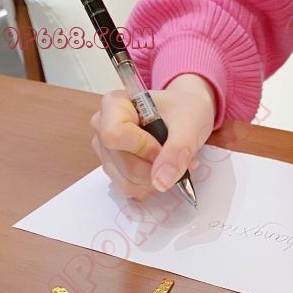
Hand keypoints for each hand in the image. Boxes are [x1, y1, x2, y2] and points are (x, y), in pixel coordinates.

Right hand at [90, 74, 215, 200]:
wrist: (187, 116)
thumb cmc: (186, 111)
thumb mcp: (189, 126)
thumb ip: (176, 151)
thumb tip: (160, 182)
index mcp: (115, 104)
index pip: (115, 135)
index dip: (143, 148)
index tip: (164, 147)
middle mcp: (102, 125)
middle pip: (122, 162)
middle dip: (153, 168)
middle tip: (176, 158)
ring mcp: (106, 149)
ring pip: (124, 180)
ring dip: (154, 180)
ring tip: (170, 163)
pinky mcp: (113, 167)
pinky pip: (127, 188)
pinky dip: (150, 187)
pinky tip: (162, 172)